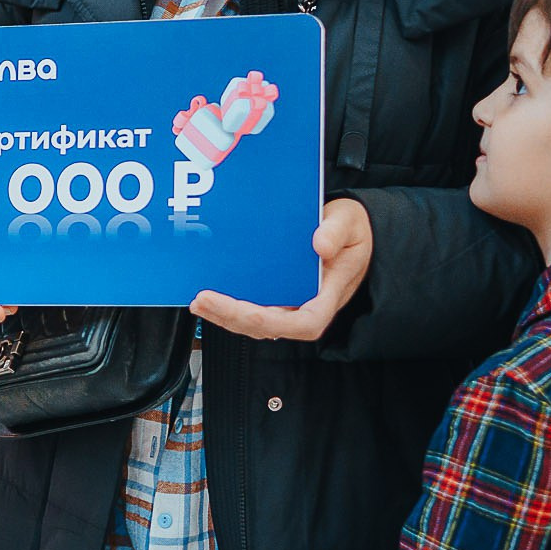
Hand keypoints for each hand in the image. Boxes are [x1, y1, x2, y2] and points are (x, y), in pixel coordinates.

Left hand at [189, 196, 373, 340]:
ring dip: (225, 315)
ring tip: (198, 300)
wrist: (351, 232)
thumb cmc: (352, 231)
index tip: (250, 313)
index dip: (274, 323)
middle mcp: (307, 305)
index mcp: (329, 295)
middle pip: (270, 326)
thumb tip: (319, 245)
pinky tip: (208, 294)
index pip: (306, 323)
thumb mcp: (350, 223)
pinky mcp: (278, 295)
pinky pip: (252, 307)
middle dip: (235, 317)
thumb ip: (336, 232)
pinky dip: (229, 305)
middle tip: (204, 300)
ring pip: (256, 322)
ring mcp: (291, 303)